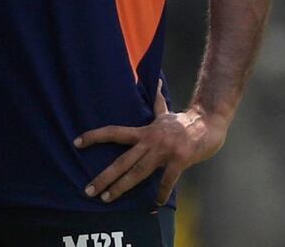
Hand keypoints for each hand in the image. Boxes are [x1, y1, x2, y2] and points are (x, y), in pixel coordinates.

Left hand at [74, 83, 227, 204]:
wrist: (208, 124)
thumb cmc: (183, 122)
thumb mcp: (165, 111)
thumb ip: (156, 100)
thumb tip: (154, 79)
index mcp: (143, 131)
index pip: (113, 132)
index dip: (95, 136)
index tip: (77, 142)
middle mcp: (149, 141)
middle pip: (122, 160)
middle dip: (105, 176)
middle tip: (88, 190)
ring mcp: (163, 151)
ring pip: (138, 173)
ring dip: (121, 187)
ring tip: (107, 198)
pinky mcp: (179, 161)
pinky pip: (167, 180)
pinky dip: (160, 193)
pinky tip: (155, 204)